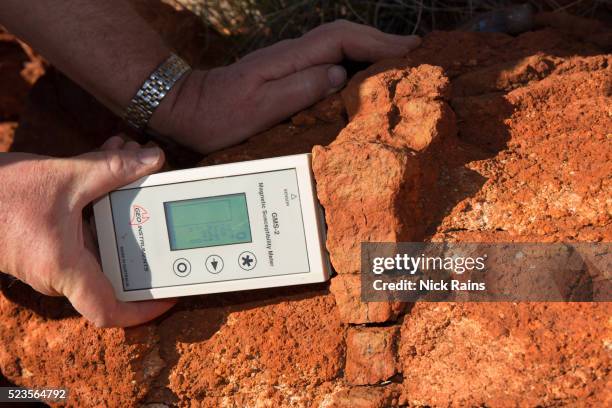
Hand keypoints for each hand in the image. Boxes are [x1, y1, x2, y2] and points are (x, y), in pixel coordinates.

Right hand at [0, 136, 175, 326]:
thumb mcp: (65, 177)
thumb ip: (112, 168)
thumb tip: (151, 159)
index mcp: (64, 268)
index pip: (109, 312)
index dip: (143, 312)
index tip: (169, 298)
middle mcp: (57, 273)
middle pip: (113, 267)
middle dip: (139, 229)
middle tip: (155, 198)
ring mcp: (50, 261)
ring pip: (99, 242)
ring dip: (119, 206)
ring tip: (131, 165)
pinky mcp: (46, 246)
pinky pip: (83, 232)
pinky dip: (99, 204)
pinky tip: (106, 165)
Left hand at [150, 20, 420, 152]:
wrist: (189, 108)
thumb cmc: (220, 115)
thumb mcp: (258, 109)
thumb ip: (299, 90)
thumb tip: (338, 74)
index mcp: (289, 59)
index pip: (341, 39)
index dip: (377, 42)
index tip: (408, 50)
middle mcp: (292, 54)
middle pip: (344, 35)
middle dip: (381, 41)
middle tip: (414, 52)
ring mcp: (289, 61)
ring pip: (338, 45)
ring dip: (369, 48)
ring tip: (399, 61)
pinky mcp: (287, 72)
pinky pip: (328, 59)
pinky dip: (352, 60)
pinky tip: (363, 74)